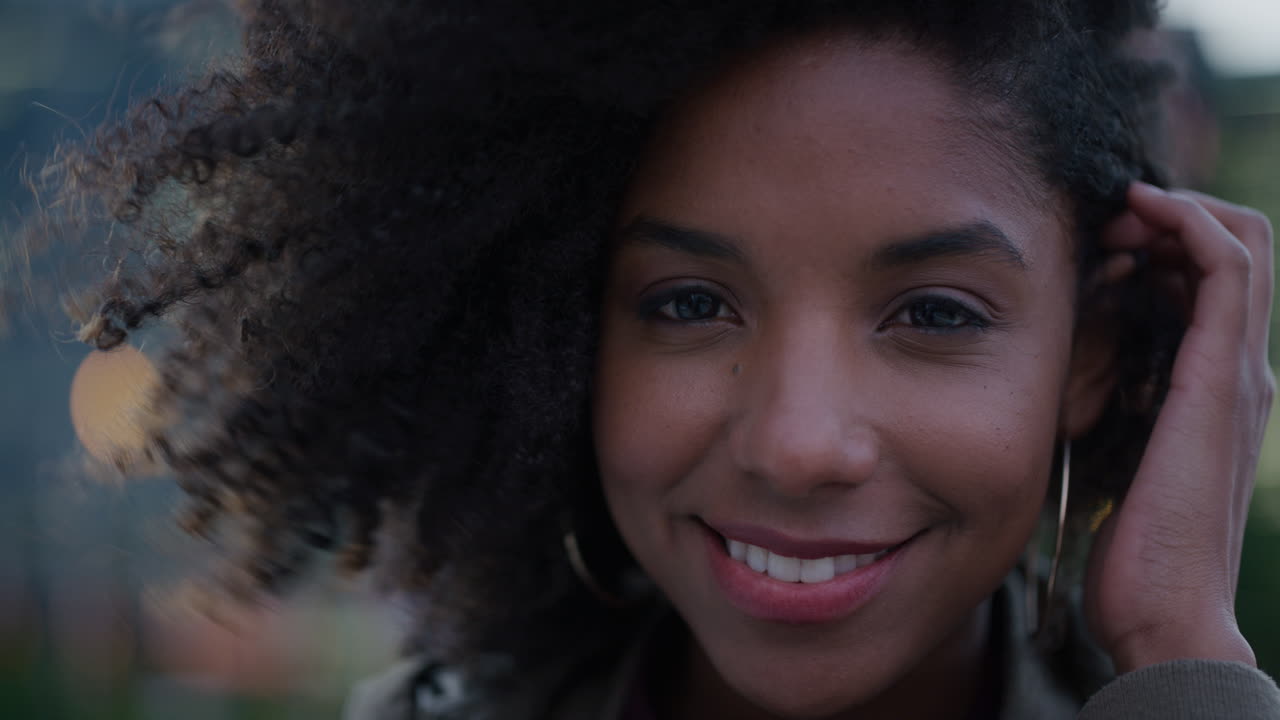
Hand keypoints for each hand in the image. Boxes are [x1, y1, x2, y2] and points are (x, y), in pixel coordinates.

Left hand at [1085, 182, 1274, 673]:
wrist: (1166, 610)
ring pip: (1238, 245)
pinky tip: (1141, 213)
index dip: (1167, 239)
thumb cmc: (1134, 551)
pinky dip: (1190, 225)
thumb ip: (1115, 411)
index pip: (1214, 280)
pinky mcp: (1222, 378)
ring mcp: (1239, 372)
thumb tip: (1075, 377)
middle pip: (1235, 250)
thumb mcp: (1117, 458)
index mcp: (1215, 388)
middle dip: (1170, 217)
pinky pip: (1227, 270)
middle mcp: (1239, 371)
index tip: (1104, 238)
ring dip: (1175, 212)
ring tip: (1117, 215)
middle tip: (1107, 224)